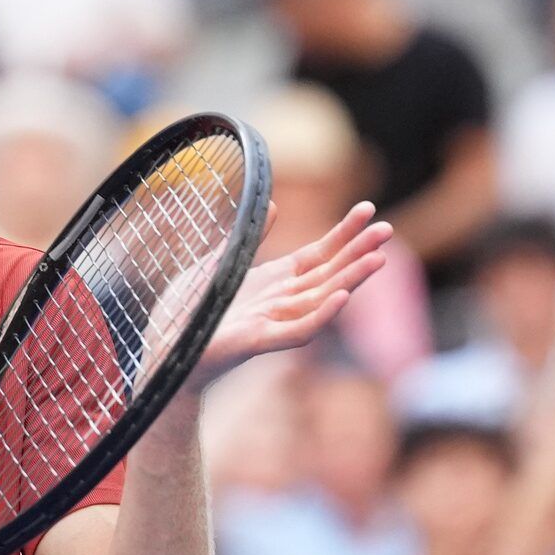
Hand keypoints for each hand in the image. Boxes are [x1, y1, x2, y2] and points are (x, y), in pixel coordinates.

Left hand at [187, 201, 391, 389]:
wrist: (166, 351)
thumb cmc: (190, 311)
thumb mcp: (219, 263)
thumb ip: (247, 238)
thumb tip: (273, 203)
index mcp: (273, 281)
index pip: (318, 253)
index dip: (343, 233)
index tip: (368, 209)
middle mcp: (280, 301)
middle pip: (328, 273)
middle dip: (358, 252)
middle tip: (388, 229)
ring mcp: (272, 322)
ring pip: (321, 299)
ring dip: (351, 280)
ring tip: (378, 258)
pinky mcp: (258, 342)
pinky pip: (298, 331)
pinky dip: (322, 314)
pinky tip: (342, 297)